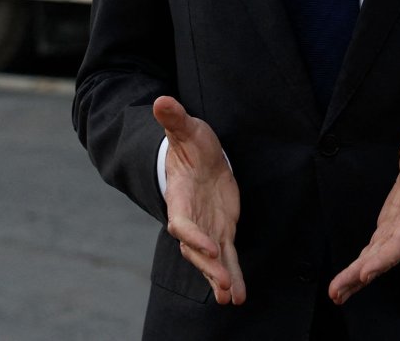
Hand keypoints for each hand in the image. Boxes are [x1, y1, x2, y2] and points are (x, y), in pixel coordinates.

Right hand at [153, 96, 246, 305]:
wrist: (197, 157)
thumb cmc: (190, 142)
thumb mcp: (186, 129)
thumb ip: (174, 119)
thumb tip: (161, 101)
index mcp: (180, 198)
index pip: (183, 223)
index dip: (194, 237)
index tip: (211, 248)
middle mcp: (191, 219)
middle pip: (196, 249)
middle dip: (209, 267)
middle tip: (223, 283)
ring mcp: (207, 229)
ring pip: (212, 260)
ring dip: (219, 278)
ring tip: (231, 298)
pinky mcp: (222, 232)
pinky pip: (227, 259)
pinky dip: (232, 276)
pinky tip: (239, 296)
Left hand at [328, 132, 399, 304]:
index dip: (385, 257)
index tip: (366, 272)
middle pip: (385, 257)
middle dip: (361, 275)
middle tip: (337, 292)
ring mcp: (397, 232)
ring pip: (376, 259)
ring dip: (355, 278)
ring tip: (336, 295)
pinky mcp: (387, 231)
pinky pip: (373, 253)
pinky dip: (359, 269)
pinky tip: (345, 284)